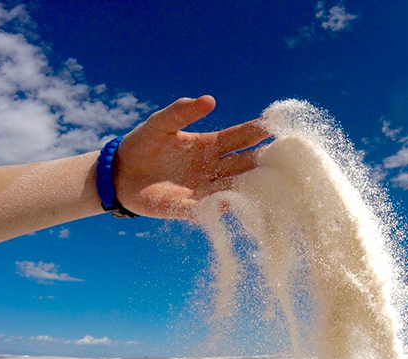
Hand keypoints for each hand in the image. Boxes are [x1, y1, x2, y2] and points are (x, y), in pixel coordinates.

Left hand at [113, 95, 269, 219]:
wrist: (119, 175)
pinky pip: (213, 210)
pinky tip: (243, 207)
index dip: (258, 131)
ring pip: (236, 188)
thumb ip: (181, 112)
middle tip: (287, 157)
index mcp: (209, 145)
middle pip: (245, 164)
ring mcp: (204, 190)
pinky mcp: (191, 209)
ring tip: (275, 184)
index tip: (277, 124)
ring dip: (253, 187)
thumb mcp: (160, 124)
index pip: (240, 137)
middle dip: (264, 160)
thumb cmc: (142, 145)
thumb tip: (210, 99)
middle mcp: (213, 168)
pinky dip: (227, 208)